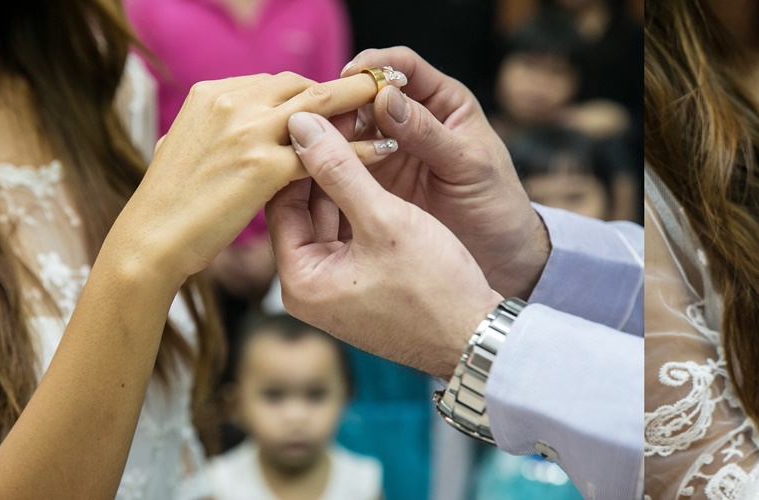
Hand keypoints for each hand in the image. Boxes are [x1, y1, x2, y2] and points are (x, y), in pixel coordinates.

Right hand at [113, 72, 376, 282]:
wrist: (150, 239)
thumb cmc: (168, 204)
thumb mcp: (185, 148)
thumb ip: (216, 130)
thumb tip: (232, 125)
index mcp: (211, 94)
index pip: (277, 82)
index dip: (314, 93)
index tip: (339, 102)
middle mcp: (230, 103)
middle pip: (303, 86)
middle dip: (343, 92)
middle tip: (376, 97)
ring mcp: (248, 131)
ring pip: (321, 108)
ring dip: (361, 106)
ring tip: (393, 109)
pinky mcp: (263, 166)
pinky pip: (326, 152)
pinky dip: (361, 149)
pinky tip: (386, 151)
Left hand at [269, 112, 502, 378]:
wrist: (478, 339)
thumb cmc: (434, 287)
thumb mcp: (384, 219)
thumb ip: (340, 168)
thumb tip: (300, 122)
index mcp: (299, 281)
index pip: (280, 200)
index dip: (301, 153)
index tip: (320, 114)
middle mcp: (308, 291)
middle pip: (303, 209)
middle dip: (325, 164)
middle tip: (343, 117)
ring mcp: (335, 292)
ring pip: (329, 219)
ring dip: (346, 181)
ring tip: (363, 134)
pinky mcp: (360, 289)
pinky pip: (351, 236)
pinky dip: (363, 206)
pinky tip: (380, 172)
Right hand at [332, 47, 546, 298]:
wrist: (499, 256)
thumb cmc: (496, 204)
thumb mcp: (469, 166)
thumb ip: (429, 133)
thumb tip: (387, 97)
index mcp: (443, 102)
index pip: (403, 65)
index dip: (375, 65)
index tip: (350, 77)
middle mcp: (411, 119)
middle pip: (366, 93)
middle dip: (342, 98)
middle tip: (319, 113)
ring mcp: (389, 149)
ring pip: (349, 126)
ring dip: (329, 130)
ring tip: (309, 140)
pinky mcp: (374, 181)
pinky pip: (344, 162)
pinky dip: (327, 161)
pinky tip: (311, 166)